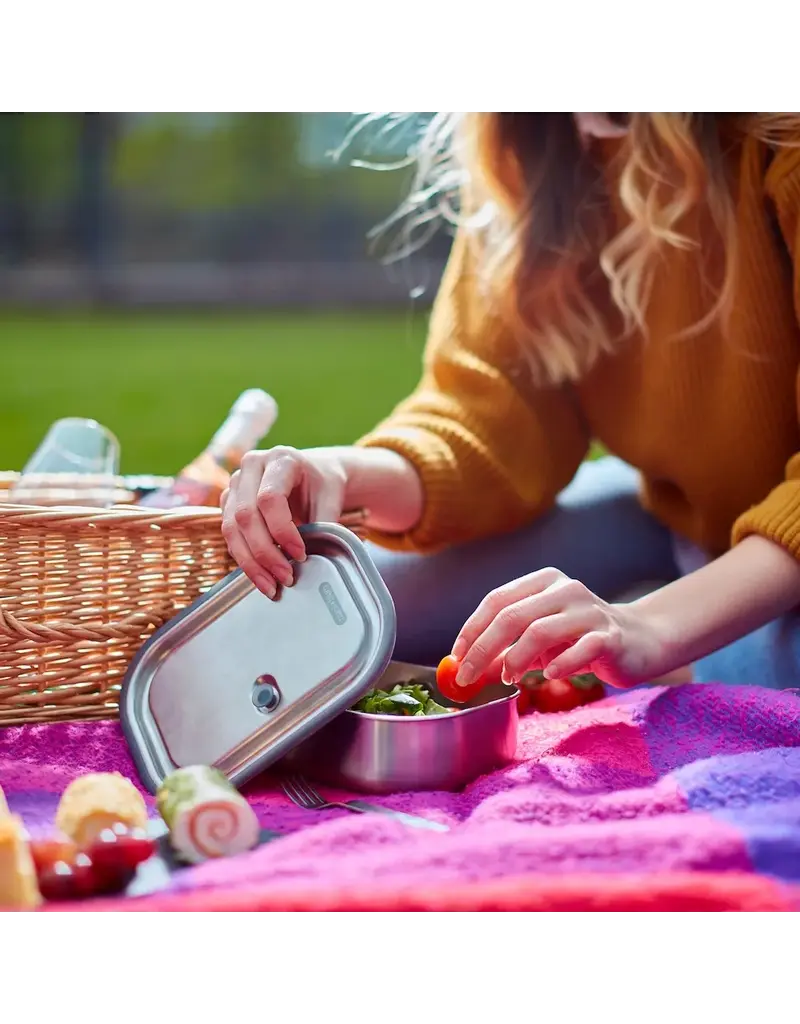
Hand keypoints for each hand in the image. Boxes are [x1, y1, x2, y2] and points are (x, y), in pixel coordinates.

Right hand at [220, 446, 347, 598]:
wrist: (312, 474)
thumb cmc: (322, 484)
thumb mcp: (331, 499)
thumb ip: (324, 525)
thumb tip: (315, 559)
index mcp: (280, 458)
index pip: (270, 498)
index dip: (283, 531)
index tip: (301, 555)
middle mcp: (251, 467)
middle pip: (246, 514)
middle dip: (265, 552)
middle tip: (287, 577)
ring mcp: (235, 484)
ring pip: (231, 528)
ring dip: (251, 562)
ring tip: (272, 586)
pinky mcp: (228, 503)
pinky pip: (229, 536)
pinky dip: (244, 560)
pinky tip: (262, 577)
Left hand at [450, 568, 669, 689]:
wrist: (640, 641)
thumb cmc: (580, 639)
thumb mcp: (540, 641)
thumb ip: (507, 649)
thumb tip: (467, 670)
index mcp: (544, 582)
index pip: (497, 600)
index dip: (472, 629)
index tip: (456, 657)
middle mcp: (565, 589)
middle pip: (512, 616)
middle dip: (484, 648)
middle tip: (467, 676)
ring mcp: (589, 611)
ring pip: (540, 631)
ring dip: (516, 660)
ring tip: (509, 679)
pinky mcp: (610, 636)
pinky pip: (579, 650)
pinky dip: (559, 665)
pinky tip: (550, 676)